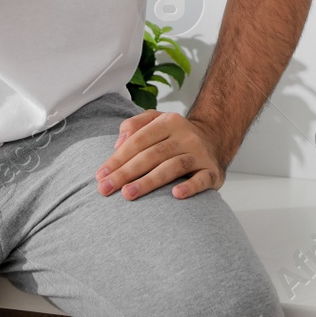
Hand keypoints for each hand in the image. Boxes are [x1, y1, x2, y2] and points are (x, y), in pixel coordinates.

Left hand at [96, 110, 225, 200]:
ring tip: (128, 194)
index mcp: (169, 122)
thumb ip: (134, 125)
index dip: (117, 158)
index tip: (100, 176)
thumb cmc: (176, 136)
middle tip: (106, 189)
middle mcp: (185, 136)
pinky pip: (201, 179)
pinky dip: (190, 187)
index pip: (138, 140)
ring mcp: (199, 154)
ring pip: (172, 167)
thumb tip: (118, 143)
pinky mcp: (212, 171)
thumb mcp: (156, 121)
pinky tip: (176, 195)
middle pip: (152, 155)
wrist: (215, 139)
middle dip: (126, 172)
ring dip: (149, 181)